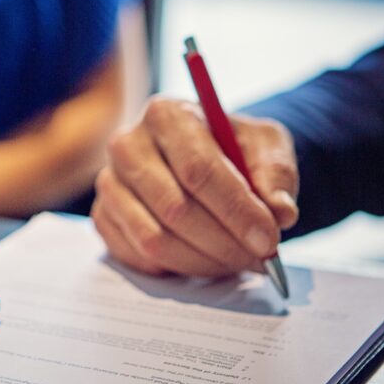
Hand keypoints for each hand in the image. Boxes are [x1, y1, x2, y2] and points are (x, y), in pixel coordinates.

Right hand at [91, 98, 298, 276]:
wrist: (200, 157)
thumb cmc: (231, 148)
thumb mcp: (265, 144)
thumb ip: (276, 172)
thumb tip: (280, 211)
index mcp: (166, 114)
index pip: (198, 169)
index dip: (236, 210)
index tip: (268, 239)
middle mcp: (127, 145)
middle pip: (175, 208)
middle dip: (224, 243)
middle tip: (260, 260)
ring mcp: (109, 184)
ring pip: (155, 239)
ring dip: (203, 261)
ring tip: (237, 262)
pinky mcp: (103, 217)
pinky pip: (139, 257)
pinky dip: (177, 268)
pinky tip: (205, 259)